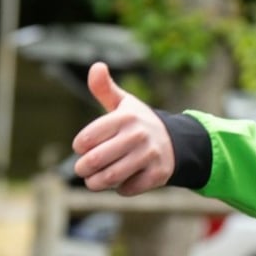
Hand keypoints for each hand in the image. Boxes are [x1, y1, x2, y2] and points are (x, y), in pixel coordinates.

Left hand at [72, 63, 174, 194]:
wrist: (176, 142)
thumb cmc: (139, 123)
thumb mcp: (123, 103)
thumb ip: (104, 88)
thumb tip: (96, 66)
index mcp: (125, 116)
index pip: (86, 138)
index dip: (79, 146)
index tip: (81, 148)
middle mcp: (138, 135)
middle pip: (95, 160)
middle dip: (83, 168)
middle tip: (82, 169)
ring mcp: (149, 155)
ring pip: (110, 177)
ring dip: (96, 183)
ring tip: (92, 181)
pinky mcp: (158, 174)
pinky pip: (129, 188)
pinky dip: (120, 189)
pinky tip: (120, 182)